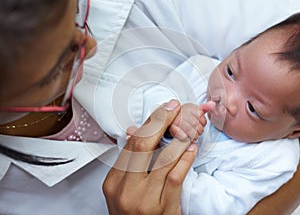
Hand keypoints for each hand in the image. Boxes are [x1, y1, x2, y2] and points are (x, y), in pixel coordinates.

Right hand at [102, 100, 198, 214]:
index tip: (162, 110)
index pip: (131, 144)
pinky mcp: (163, 208)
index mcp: (113, 182)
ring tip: (187, 126)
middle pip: (143, 146)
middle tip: (174, 108)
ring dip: (178, 139)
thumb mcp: (123, 190)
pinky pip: (175, 177)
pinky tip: (191, 148)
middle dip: (161, 122)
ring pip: (163, 160)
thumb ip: (130, 162)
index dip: (149, 123)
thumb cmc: (132, 214)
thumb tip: (137, 131)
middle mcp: (126, 189)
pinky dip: (185, 159)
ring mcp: (144, 200)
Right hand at [168, 101, 214, 141]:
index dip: (202, 122)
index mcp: (188, 107)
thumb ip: (205, 108)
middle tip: (197, 132)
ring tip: (193, 136)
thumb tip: (212, 104)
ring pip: (191, 130)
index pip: (200, 115)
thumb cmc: (184, 118)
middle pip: (196, 123)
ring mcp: (175, 120)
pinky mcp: (172, 129)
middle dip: (199, 130)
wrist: (170, 123)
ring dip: (193, 136)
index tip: (199, 124)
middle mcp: (181, 112)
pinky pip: (183, 136)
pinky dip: (186, 138)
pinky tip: (186, 137)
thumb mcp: (195, 112)